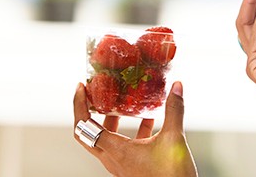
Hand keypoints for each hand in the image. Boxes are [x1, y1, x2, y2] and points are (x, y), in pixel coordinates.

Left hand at [72, 81, 196, 176]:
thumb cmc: (171, 176)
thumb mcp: (173, 138)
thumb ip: (174, 110)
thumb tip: (176, 87)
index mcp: (116, 151)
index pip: (84, 125)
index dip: (78, 105)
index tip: (82, 88)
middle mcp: (114, 159)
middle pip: (89, 132)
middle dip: (90, 111)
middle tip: (95, 94)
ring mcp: (122, 165)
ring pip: (106, 140)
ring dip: (111, 121)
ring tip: (122, 104)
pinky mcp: (133, 168)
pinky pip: (123, 146)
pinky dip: (130, 131)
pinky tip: (148, 120)